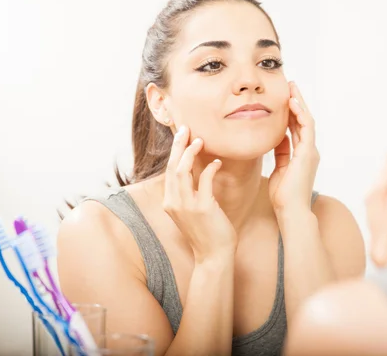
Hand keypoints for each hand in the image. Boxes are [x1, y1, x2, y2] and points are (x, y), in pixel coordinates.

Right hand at [163, 125, 236, 261]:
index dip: (174, 152)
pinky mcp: (203, 208)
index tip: (181, 136)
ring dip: (191, 152)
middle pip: (172, 166)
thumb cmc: (207, 233)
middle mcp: (173, 203)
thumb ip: (190, 193)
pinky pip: (205, 181)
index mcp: (170, 202)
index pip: (169, 171)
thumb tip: (197, 172)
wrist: (213, 257)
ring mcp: (186, 206)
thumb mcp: (191, 211)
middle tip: (186, 128)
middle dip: (178, 145)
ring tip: (200, 140)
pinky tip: (218, 162)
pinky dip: (211, 168)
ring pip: (183, 171)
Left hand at [269, 82, 319, 214]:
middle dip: (297, 102)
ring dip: (300, 104)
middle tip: (290, 86)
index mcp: (302, 154)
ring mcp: (310, 152)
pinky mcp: (308, 154)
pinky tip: (293, 104)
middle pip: (304, 120)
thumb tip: (279, 137)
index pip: (297, 127)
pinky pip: (306, 129)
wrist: (290, 210)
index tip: (284, 98)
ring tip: (292, 89)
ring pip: (307, 121)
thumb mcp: (279, 168)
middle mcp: (309, 151)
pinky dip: (300, 115)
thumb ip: (281, 153)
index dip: (291, 112)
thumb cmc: (284, 195)